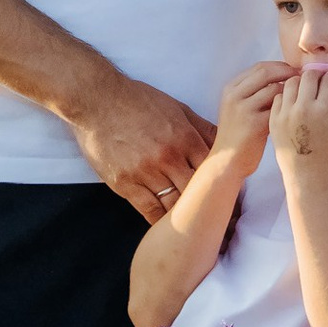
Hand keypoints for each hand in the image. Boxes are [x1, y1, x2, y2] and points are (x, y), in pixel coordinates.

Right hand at [64, 68, 215, 222]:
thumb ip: (201, 128)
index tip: (229, 197)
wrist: (98, 100)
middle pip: (197, 192)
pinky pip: (149, 210)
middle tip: (218, 218)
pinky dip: (160, 220)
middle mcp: (169, 158)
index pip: (214, 169)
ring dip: (185, 216)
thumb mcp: (176, 107)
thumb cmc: (138, 101)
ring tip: (196, 226)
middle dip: (208, 205)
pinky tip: (168, 226)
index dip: (224, 185)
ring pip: (174, 205)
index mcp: (185, 138)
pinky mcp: (125, 184)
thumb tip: (225, 141)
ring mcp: (146, 172)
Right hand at [213, 61, 293, 172]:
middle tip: (303, 79)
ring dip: (291, 91)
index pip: (260, 67)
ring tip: (301, 97)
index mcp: (231, 88)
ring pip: (274, 89)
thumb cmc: (239, 133)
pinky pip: (278, 108)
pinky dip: (289, 108)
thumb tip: (284, 75)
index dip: (281, 66)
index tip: (295, 71)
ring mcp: (243, 109)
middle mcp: (234, 95)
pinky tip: (296, 113)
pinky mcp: (254, 124)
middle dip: (288, 73)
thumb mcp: (239, 106)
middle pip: (266, 72)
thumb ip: (255, 91)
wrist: (228, 161)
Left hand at [270, 64, 327, 189]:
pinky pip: (278, 97)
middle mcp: (303, 108)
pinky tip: (294, 103)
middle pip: (308, 75)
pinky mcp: (273, 120)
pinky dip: (287, 96)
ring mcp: (285, 114)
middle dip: (317, 75)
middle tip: (320, 81)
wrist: (309, 179)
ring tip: (306, 90)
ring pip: (290, 83)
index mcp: (324, 110)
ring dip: (301, 83)